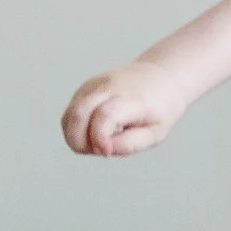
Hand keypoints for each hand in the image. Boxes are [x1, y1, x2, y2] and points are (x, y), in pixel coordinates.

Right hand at [61, 60, 191, 156]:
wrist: (161, 77)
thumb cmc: (159, 109)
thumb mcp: (155, 132)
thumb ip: (130, 144)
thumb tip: (103, 150)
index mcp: (132, 98)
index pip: (105, 115)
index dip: (100, 138)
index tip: (107, 152)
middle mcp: (109, 87)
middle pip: (79, 113)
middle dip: (79, 142)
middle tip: (99, 151)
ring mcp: (93, 85)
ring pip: (70, 115)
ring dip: (76, 138)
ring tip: (98, 144)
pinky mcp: (84, 88)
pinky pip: (70, 113)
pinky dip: (75, 130)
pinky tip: (93, 134)